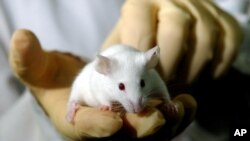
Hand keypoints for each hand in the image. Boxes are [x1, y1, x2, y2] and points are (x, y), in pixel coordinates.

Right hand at [9, 29, 195, 139]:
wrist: (82, 85)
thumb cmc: (58, 82)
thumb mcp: (41, 72)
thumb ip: (31, 61)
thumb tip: (21, 38)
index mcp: (79, 122)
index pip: (88, 129)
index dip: (100, 127)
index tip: (114, 121)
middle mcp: (106, 128)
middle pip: (125, 136)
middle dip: (141, 128)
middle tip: (158, 116)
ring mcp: (126, 126)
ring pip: (148, 133)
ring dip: (166, 123)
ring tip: (180, 108)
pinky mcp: (142, 117)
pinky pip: (162, 121)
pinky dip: (175, 114)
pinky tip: (186, 103)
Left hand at [103, 0, 242, 83]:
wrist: (169, 20)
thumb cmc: (141, 36)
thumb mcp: (122, 40)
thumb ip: (116, 55)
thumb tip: (106, 71)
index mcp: (141, 5)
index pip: (141, 29)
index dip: (144, 61)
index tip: (147, 79)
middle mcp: (171, 2)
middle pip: (176, 28)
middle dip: (170, 64)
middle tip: (166, 83)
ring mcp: (199, 8)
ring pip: (204, 37)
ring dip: (193, 68)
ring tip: (182, 81)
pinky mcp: (222, 18)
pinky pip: (228, 41)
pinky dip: (219, 64)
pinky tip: (206, 75)